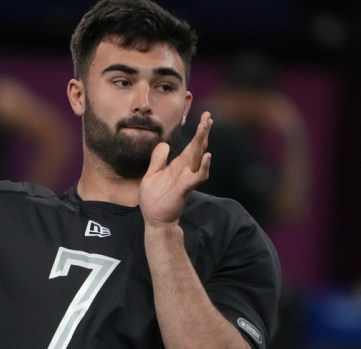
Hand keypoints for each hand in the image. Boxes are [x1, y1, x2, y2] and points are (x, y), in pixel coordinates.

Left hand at [139, 112, 212, 226]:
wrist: (154, 219)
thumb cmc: (154, 199)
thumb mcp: (152, 174)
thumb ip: (158, 160)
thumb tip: (164, 144)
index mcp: (178, 165)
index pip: (191, 145)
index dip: (198, 131)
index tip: (205, 116)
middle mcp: (186, 170)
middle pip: (197, 147)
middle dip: (203, 131)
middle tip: (208, 116)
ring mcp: (187, 178)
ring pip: (198, 157)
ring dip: (203, 142)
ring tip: (206, 126)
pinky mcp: (185, 188)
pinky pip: (197, 176)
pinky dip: (203, 166)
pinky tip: (207, 156)